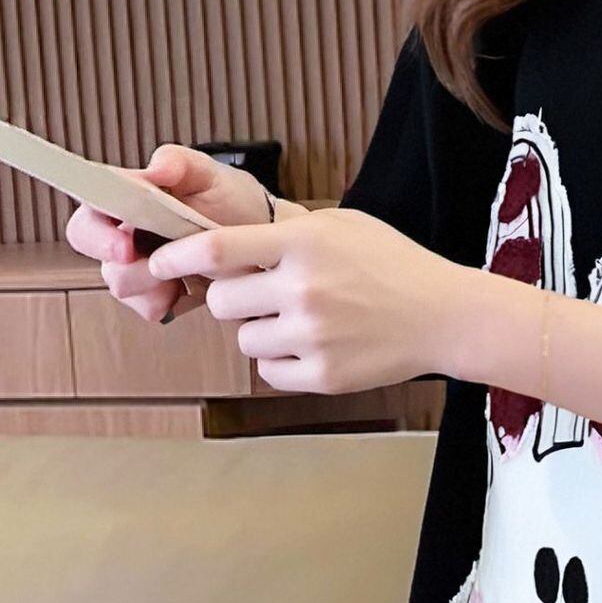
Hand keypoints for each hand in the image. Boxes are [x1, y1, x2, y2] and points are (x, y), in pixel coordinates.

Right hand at [63, 144, 277, 324]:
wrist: (263, 241)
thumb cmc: (233, 201)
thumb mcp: (213, 176)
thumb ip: (183, 163)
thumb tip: (157, 166)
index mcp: (129, 192)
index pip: (90, 202)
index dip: (97, 228)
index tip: (126, 245)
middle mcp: (123, 226)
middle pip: (89, 245)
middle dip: (120, 262)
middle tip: (157, 268)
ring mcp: (135, 262)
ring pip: (120, 282)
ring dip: (152, 283)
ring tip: (190, 273)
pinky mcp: (154, 292)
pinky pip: (146, 307)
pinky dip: (168, 302)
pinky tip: (193, 289)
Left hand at [146, 206, 471, 394]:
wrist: (444, 316)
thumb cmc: (394, 265)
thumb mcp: (343, 226)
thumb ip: (285, 229)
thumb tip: (222, 234)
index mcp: (305, 244)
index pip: (217, 249)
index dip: (176, 255)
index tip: (157, 260)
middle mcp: (304, 289)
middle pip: (220, 301)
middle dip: (230, 299)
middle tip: (260, 296)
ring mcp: (312, 336)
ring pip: (243, 339)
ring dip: (259, 332)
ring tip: (300, 322)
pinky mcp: (322, 376)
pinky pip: (268, 371)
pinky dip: (281, 361)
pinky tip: (313, 346)